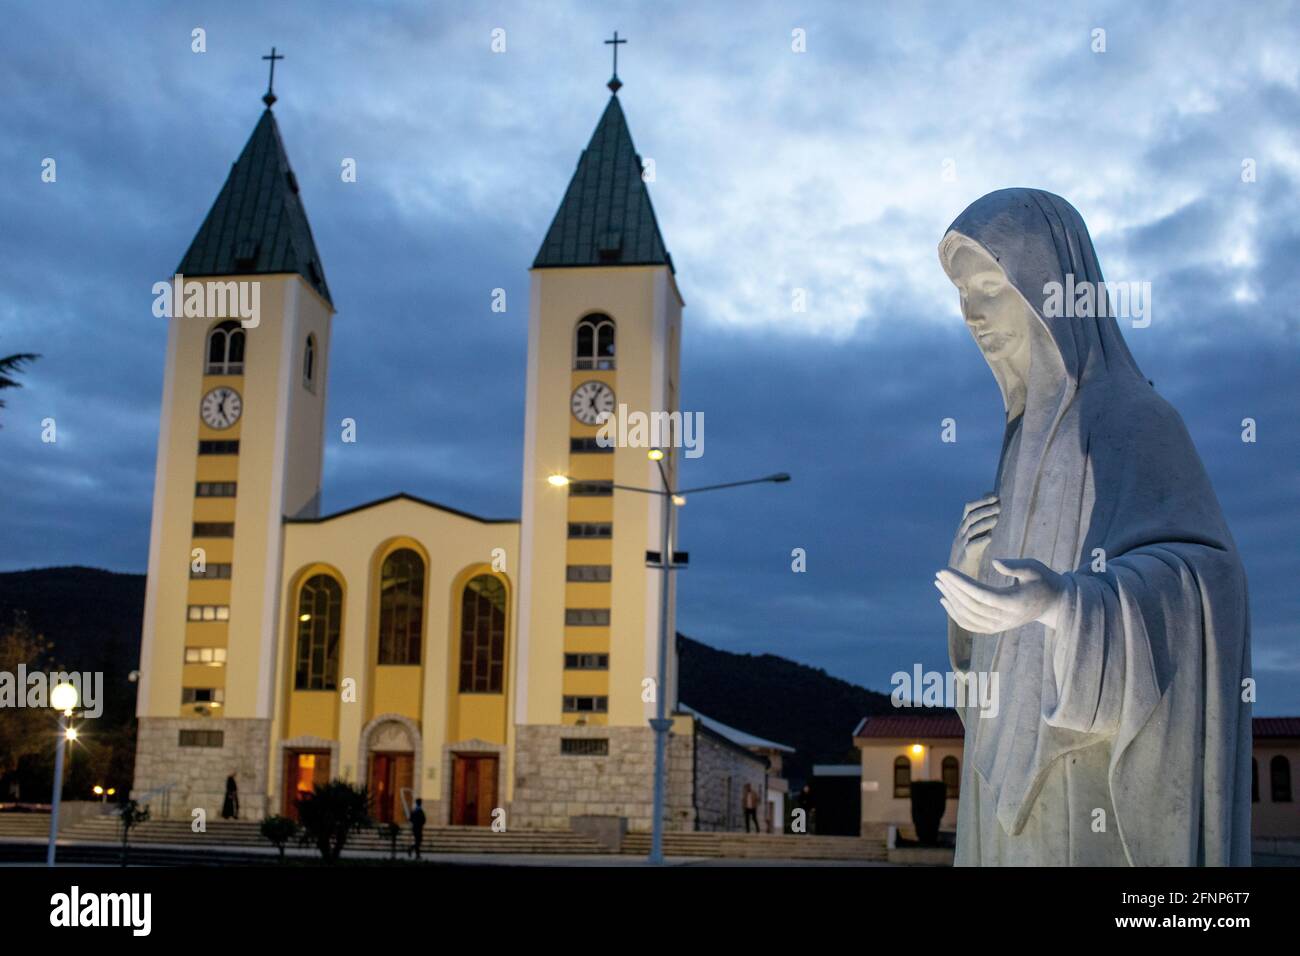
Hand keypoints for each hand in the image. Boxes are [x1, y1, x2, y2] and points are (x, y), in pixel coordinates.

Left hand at [934, 558, 1066, 633]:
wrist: (1052, 603)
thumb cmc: (1042, 580)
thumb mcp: (1034, 568)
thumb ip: (1016, 566)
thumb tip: (995, 562)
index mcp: (1015, 603)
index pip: (982, 594)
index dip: (961, 583)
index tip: (945, 571)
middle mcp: (1006, 618)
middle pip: (972, 606)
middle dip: (953, 589)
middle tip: (939, 574)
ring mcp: (1000, 626)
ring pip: (968, 617)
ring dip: (951, 600)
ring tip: (939, 584)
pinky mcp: (995, 629)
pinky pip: (971, 626)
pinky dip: (955, 615)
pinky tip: (945, 601)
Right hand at [949, 493, 998, 574]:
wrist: (956, 579)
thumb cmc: (968, 558)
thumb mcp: (973, 539)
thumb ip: (981, 526)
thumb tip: (993, 513)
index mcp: (962, 528)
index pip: (968, 509)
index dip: (981, 501)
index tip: (995, 496)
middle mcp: (960, 534)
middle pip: (970, 516)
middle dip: (984, 508)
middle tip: (999, 505)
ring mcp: (961, 545)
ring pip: (971, 529)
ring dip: (985, 522)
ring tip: (997, 518)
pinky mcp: (965, 557)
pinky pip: (972, 546)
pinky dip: (981, 540)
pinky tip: (990, 537)